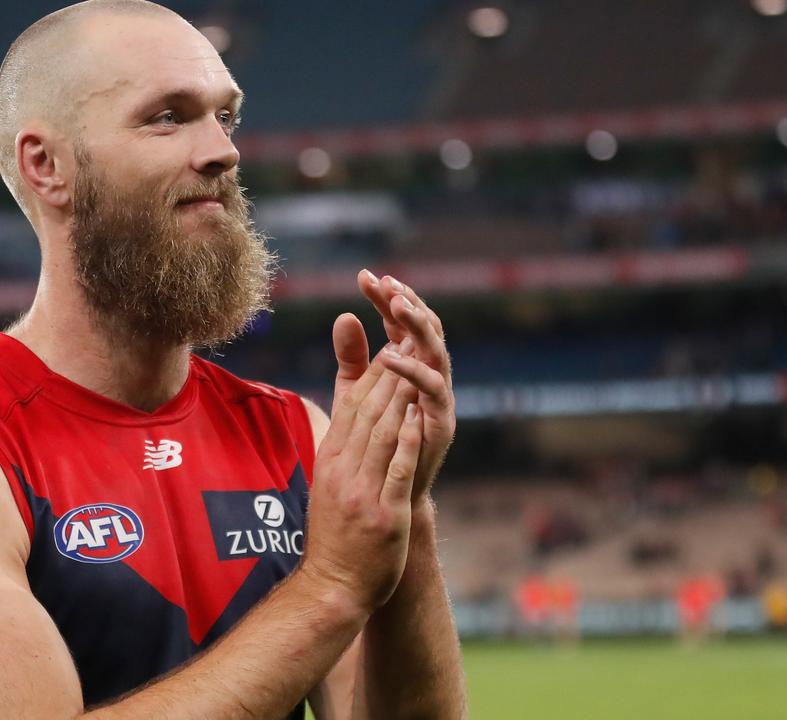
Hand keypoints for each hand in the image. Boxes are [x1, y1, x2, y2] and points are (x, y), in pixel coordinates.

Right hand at [300, 332, 424, 612]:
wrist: (332, 585)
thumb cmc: (335, 533)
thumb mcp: (330, 481)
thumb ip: (340, 442)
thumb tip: (345, 409)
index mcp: (331, 460)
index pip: (352, 407)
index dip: (373, 372)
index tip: (392, 344)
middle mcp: (343, 471)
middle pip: (367, 412)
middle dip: (389, 373)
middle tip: (408, 339)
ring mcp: (363, 492)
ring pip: (382, 434)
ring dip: (399, 396)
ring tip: (415, 365)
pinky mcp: (384, 514)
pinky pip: (396, 471)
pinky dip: (407, 442)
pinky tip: (419, 417)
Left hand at [357, 270, 455, 505]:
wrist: (388, 495)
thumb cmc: (375, 442)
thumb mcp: (356, 392)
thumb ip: (352, 356)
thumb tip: (344, 314)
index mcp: (411, 365)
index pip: (401, 321)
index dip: (386, 298)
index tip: (364, 276)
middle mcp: (430, 375)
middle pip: (425, 328)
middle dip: (407, 302)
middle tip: (388, 283)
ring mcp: (439, 397)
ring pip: (437, 350)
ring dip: (417, 326)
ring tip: (396, 305)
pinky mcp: (442, 421)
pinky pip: (433, 389)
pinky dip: (414, 370)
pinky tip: (390, 355)